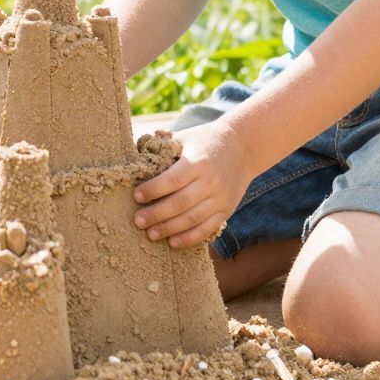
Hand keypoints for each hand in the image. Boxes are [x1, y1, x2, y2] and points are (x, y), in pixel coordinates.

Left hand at [133, 121, 254, 248]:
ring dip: (169, 229)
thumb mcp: (186, 137)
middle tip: (138, 222)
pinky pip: (207, 228)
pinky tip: (173, 242)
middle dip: (156, 215)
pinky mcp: (226, 210)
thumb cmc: (206, 140)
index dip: (153, 190)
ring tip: (151, 234)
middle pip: (180, 203)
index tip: (136, 196)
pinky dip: (190, 238)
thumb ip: (164, 147)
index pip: (172, 180)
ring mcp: (220, 198)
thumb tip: (136, 156)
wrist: (244, 146)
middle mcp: (210, 181)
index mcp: (198, 162)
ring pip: (192, 219)